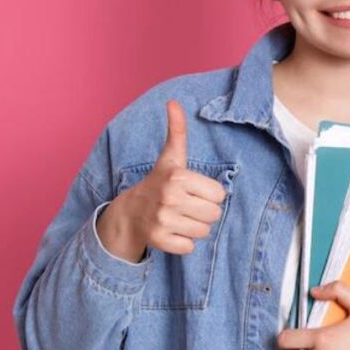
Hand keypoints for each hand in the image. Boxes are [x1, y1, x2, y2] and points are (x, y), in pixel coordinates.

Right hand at [97, 99, 227, 260]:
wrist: (129, 212)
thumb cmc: (158, 182)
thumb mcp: (170, 157)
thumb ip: (177, 130)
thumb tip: (173, 102)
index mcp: (177, 176)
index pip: (220, 195)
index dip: (209, 194)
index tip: (192, 191)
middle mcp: (169, 198)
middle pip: (214, 214)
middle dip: (204, 212)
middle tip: (186, 206)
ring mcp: (162, 221)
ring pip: (204, 232)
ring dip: (195, 227)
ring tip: (179, 217)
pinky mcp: (158, 241)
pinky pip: (189, 247)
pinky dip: (183, 243)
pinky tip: (172, 231)